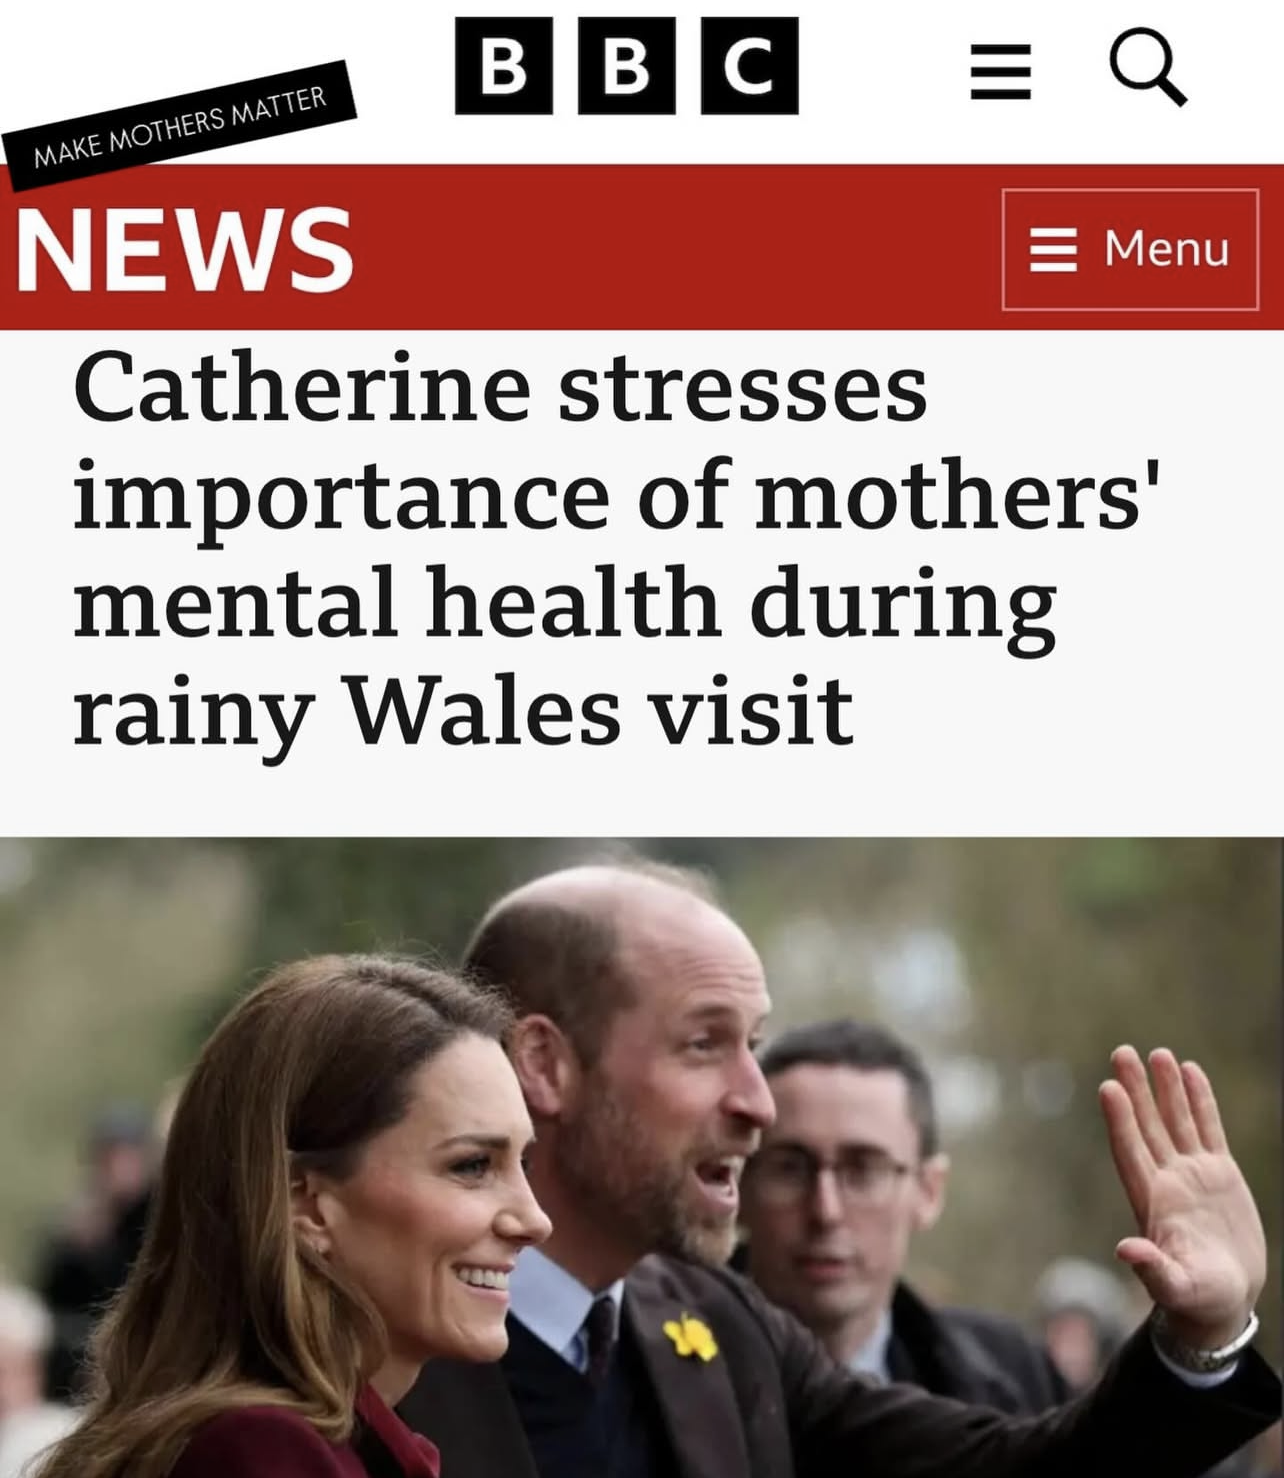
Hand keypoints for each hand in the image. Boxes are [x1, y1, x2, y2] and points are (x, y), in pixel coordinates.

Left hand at [1099, 1046, 1264, 1350]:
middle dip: (1136, 1090)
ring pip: (1176, 1121)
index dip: (1120, 1121)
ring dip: (1166, 1088)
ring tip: (1158, 1052)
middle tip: (1122, 1051)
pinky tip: (1191, 1071)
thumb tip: (1125, 1250)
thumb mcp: (1176, 1287)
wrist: (1223, 1300)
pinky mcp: (1219, 1174)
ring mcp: (1192, 1174)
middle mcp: (1167, 1180)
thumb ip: (1153, 1269)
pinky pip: (1208, 1129)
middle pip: (1147, 1126)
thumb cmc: (1197, 1299)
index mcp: (1151, 1202)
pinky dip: (1200, 1101)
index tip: (1108, 1088)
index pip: (1130, 1152)